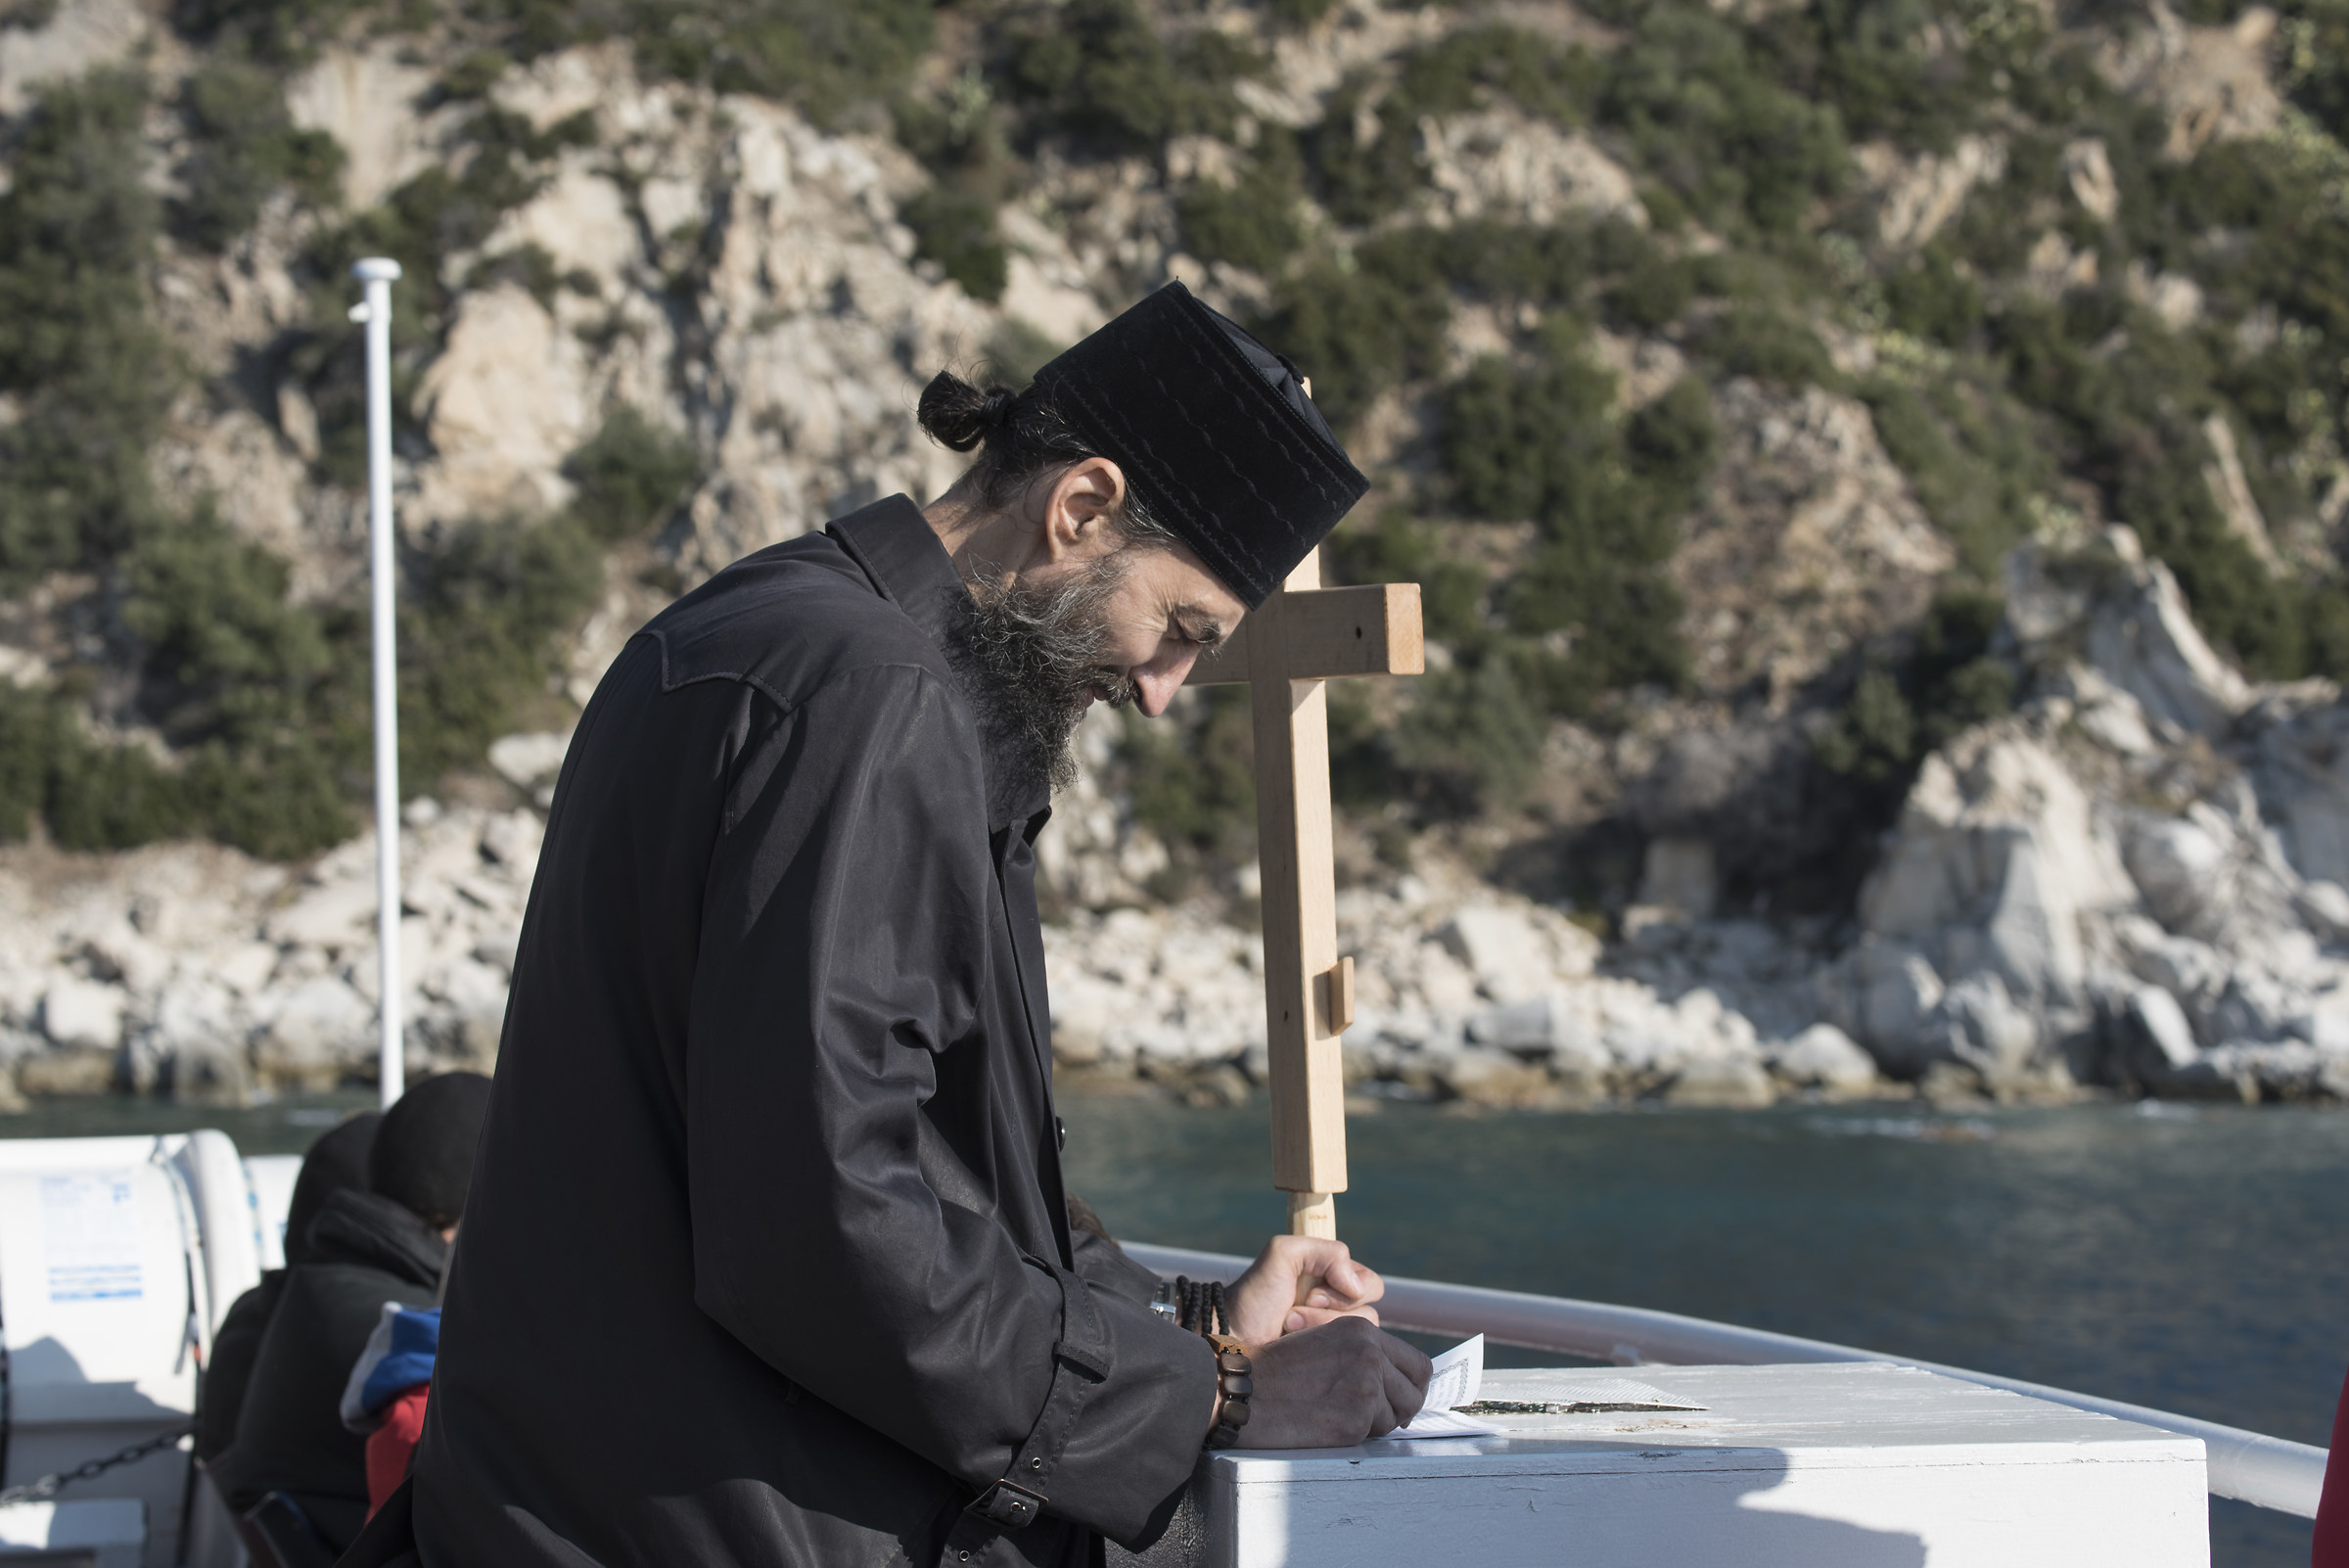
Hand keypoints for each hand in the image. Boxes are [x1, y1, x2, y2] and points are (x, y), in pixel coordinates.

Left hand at [1224, 1235, 1386, 1341]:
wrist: (1233, 1334)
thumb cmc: (1255, 1295)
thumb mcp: (1283, 1253)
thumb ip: (1326, 1251)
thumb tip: (1356, 1286)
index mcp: (1335, 1280)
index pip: (1370, 1283)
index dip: (1344, 1288)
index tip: (1310, 1291)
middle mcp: (1339, 1308)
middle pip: (1369, 1311)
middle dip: (1330, 1311)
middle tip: (1295, 1310)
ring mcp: (1335, 1337)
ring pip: (1359, 1335)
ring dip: (1319, 1326)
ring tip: (1288, 1326)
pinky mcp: (1330, 1361)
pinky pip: (1348, 1356)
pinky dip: (1319, 1346)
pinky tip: (1293, 1341)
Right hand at [1230, 1317, 1431, 1447]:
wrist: (1242, 1390)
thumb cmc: (1275, 1371)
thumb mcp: (1323, 1343)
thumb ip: (1360, 1354)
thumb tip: (1395, 1381)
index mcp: (1361, 1330)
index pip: (1416, 1362)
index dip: (1411, 1384)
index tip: (1399, 1396)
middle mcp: (1369, 1352)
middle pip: (1416, 1389)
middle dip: (1402, 1407)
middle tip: (1380, 1416)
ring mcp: (1365, 1384)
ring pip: (1397, 1414)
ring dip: (1376, 1422)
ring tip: (1341, 1416)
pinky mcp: (1356, 1417)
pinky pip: (1375, 1434)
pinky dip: (1357, 1435)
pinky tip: (1329, 1424)